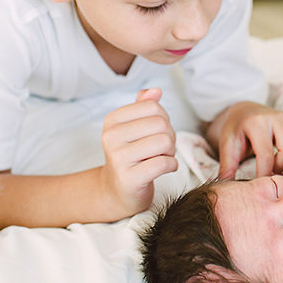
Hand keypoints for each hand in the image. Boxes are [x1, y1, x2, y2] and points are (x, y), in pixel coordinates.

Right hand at [99, 88, 177, 217]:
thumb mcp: (134, 128)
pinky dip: (172, 165)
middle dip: (170, 136)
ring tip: (161, 157)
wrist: (116, 191)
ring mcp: (118, 158)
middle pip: (161, 124)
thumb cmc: (131, 156)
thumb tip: (156, 91)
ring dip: (171, 151)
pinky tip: (164, 169)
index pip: (152, 106)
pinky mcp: (129, 179)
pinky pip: (164, 163)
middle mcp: (111, 137)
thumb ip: (144, 106)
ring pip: (165, 142)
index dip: (163, 119)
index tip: (156, 133)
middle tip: (162, 148)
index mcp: (112, 121)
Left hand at [211, 102, 282, 177]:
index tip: (259, 181)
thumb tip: (224, 187)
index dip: (264, 173)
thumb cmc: (237, 131)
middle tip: (272, 167)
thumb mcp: (227, 146)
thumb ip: (227, 166)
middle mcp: (279, 118)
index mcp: (258, 123)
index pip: (267, 155)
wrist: (244, 113)